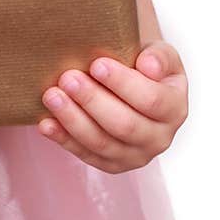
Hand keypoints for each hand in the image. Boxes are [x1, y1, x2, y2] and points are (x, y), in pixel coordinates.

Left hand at [37, 40, 187, 172]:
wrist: (135, 86)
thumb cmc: (145, 66)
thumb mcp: (160, 54)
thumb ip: (160, 57)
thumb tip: (148, 65)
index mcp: (174, 109)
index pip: (151, 100)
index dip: (123, 83)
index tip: (97, 64)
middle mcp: (159, 138)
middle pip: (124, 125)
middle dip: (93, 101)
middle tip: (67, 78)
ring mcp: (136, 156)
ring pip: (102, 144)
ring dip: (73, 120)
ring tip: (52, 96)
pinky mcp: (112, 165)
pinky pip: (86, 155)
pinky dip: (63, 139)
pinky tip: (45, 123)